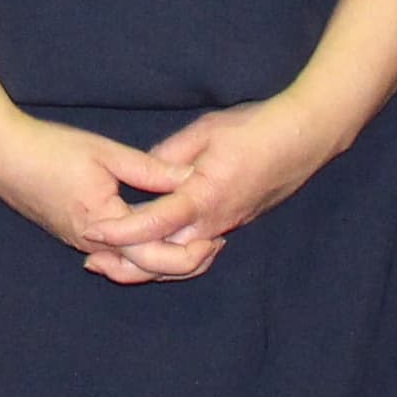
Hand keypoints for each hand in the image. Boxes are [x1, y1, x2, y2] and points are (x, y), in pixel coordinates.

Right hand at [0, 111, 197, 284]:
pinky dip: (141, 255)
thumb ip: (151, 170)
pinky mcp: (75, 236)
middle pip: (148, 269)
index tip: (219, 235)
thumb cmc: (52, 149)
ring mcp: (82, 243)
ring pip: (132, 267)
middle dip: (185, 261)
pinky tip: (160, 243)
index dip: (192, 246)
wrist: (2, 155)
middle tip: (216, 246)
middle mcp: (93, 243)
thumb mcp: (107, 153)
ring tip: (195, 246)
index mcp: (105, 223)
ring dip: (164, 261)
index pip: (157, 251)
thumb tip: (192, 180)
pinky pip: (116, 257)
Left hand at [87, 94, 348, 281]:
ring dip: (146, 267)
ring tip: (113, 263)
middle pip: (164, 258)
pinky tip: (151, 250)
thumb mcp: (205, 131)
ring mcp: (226, 227)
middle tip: (92, 262)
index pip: (154, 223)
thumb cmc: (256, 129)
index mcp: (205, 196)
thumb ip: (168, 155)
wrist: (305, 138)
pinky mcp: (232, 225)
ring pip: (181, 262)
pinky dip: (169, 257)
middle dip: (127, 264)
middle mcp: (215, 222)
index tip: (91, 230)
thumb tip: (141, 171)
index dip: (120, 230)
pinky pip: (196, 251)